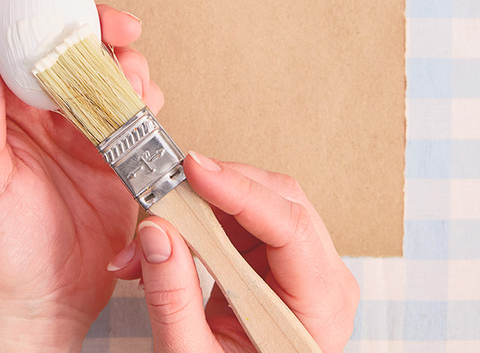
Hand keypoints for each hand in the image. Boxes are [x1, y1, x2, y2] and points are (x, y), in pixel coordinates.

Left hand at [0, 0, 163, 352]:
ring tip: (131, 78)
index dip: (54, 1)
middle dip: (103, 26)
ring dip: (127, 63)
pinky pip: (135, 113)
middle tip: (121, 26)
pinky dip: (145, 98)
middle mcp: (46, 111)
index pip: (27, 37)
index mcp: (5, 106)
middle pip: (78, 47)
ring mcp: (83, 131)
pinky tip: (146, 103)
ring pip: (111, 74)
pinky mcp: (114, 155)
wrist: (39, 304)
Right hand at [107, 153, 358, 352]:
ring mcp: (304, 261)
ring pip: (257, 197)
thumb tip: (156, 231)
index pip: (290, 228)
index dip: (239, 191)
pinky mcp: (278, 253)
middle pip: (277, 200)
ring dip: (202, 200)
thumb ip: (173, 297)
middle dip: (214, 188)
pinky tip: (174, 229)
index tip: (193, 170)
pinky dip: (203, 213)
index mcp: (321, 309)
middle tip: (163, 186)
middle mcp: (323, 276)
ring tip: (156, 221)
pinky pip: (242, 211)